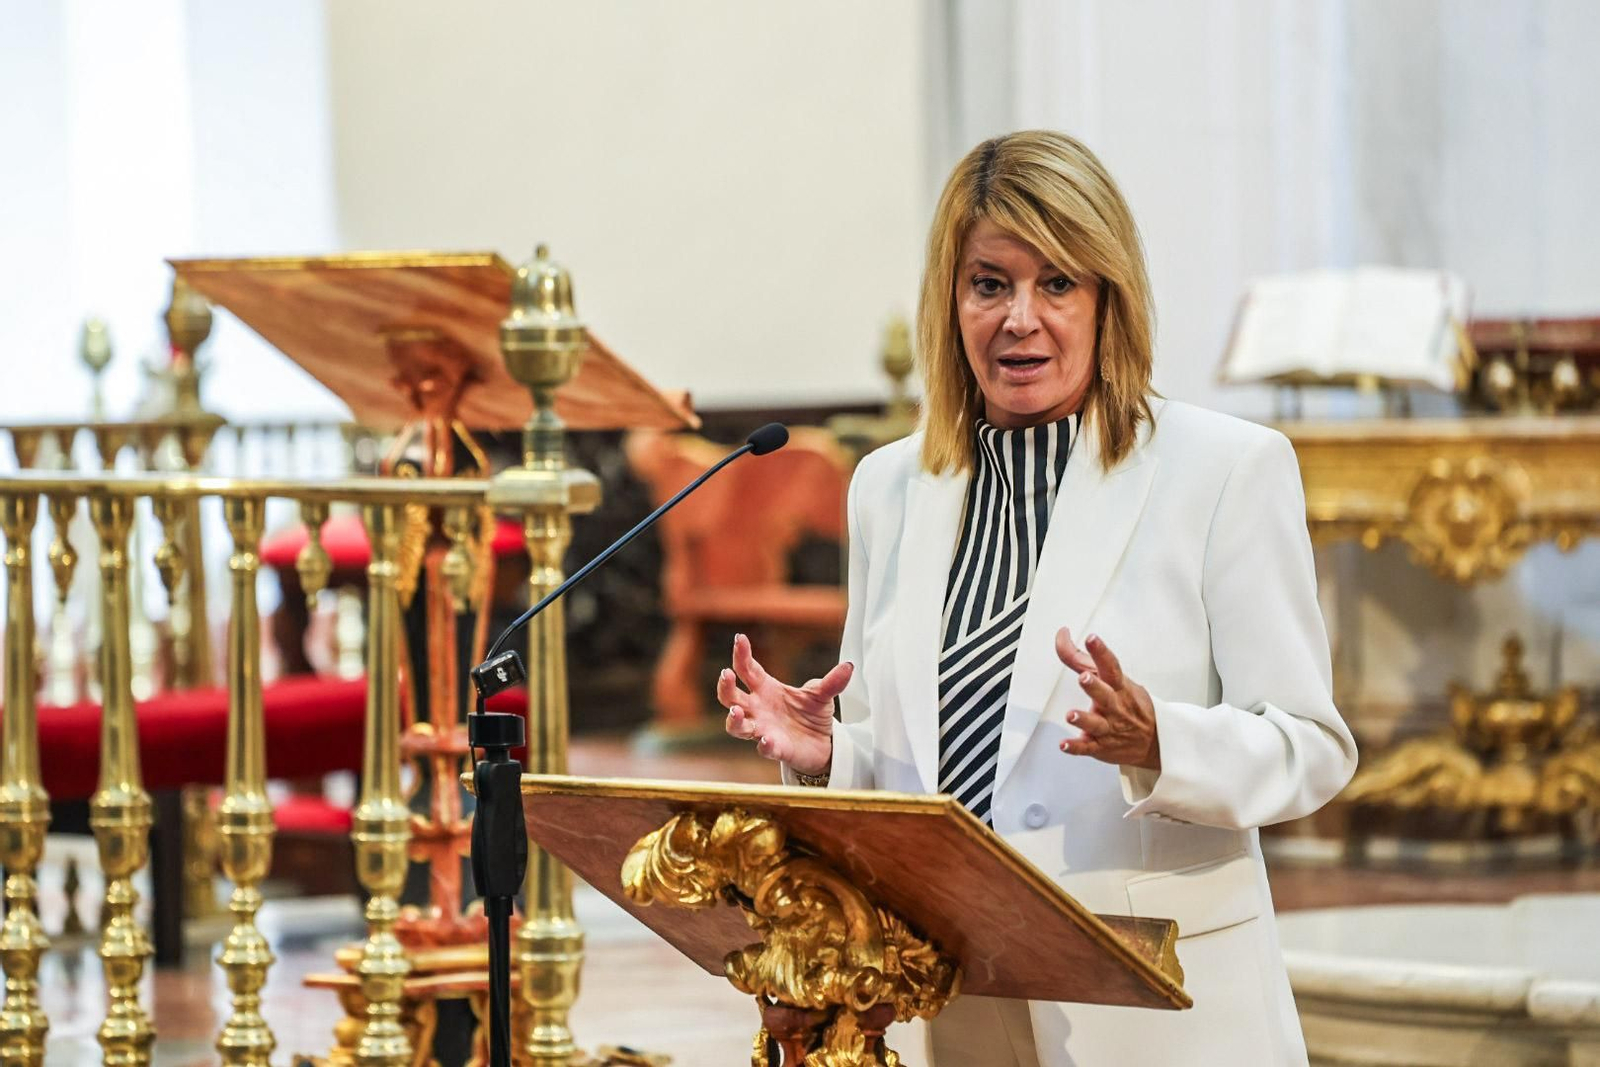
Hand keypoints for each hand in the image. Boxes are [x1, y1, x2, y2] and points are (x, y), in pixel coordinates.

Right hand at [719, 633, 852, 775]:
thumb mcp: (823, 695)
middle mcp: (758, 709)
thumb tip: (849, 666)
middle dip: (725, 686)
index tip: (740, 638)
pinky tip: (767, 740)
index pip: (747, 669)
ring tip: (737, 711)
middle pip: (730, 697)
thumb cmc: (813, 715)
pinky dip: (764, 745)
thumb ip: (832, 682)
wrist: (823, 744)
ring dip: (734, 719)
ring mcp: (763, 729)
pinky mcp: (774, 749)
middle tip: (726, 674)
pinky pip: (763, 748)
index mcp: (766, 689)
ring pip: (736, 725)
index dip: (741, 654)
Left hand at [1055, 628, 1160, 771]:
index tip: (1092, 639)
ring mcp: (1108, 728)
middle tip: (1085, 678)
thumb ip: (1082, 660)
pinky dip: (1076, 747)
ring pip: (1095, 724)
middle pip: (1104, 695)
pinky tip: (1064, 745)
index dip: (1101, 652)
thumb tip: (1062, 637)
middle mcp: (1114, 707)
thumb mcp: (1113, 680)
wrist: (1155, 742)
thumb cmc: (1130, 706)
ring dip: (1083, 719)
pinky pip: (1087, 748)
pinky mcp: (1101, 747)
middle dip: (1094, 686)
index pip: (1111, 667)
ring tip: (1071, 715)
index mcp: (1119, 687)